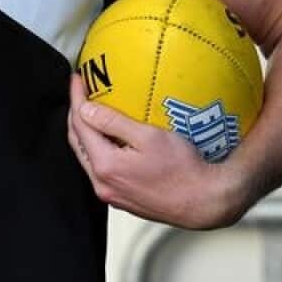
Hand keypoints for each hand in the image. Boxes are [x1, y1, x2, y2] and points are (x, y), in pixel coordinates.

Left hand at [66, 73, 250, 229]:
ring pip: (87, 157)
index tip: (77, 80)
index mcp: (106, 166)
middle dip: (76, 114)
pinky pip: (101, 168)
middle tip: (81, 92)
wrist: (204, 202)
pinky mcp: (122, 198)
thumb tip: (86, 109)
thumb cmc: (184, 171)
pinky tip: (110, 138)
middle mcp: (103, 183)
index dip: (76, 98)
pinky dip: (99, 148)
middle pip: (78, 142)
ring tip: (91, 111)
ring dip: (86, 133)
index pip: (80, 125)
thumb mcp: (149, 137)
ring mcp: (111, 193)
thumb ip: (113, 122)